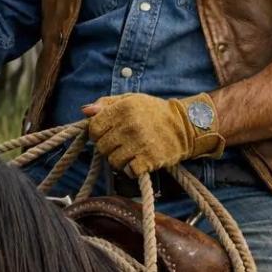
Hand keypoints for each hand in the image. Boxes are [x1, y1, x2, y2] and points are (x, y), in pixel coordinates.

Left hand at [83, 92, 224, 177]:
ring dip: (119, 160)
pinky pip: (128, 171)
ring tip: (130, 153)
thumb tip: (86, 111)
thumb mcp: (130, 100)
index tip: (106, 134)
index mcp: (122, 109)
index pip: (93, 128)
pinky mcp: (149, 159)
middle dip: (108, 148)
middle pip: (101, 147)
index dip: (96, 134)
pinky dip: (131, 170)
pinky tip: (138, 162)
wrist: (186, 125)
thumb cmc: (154, 111)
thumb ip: (106, 104)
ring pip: (113, 161)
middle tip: (120, 145)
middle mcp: (129, 126)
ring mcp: (139, 144)